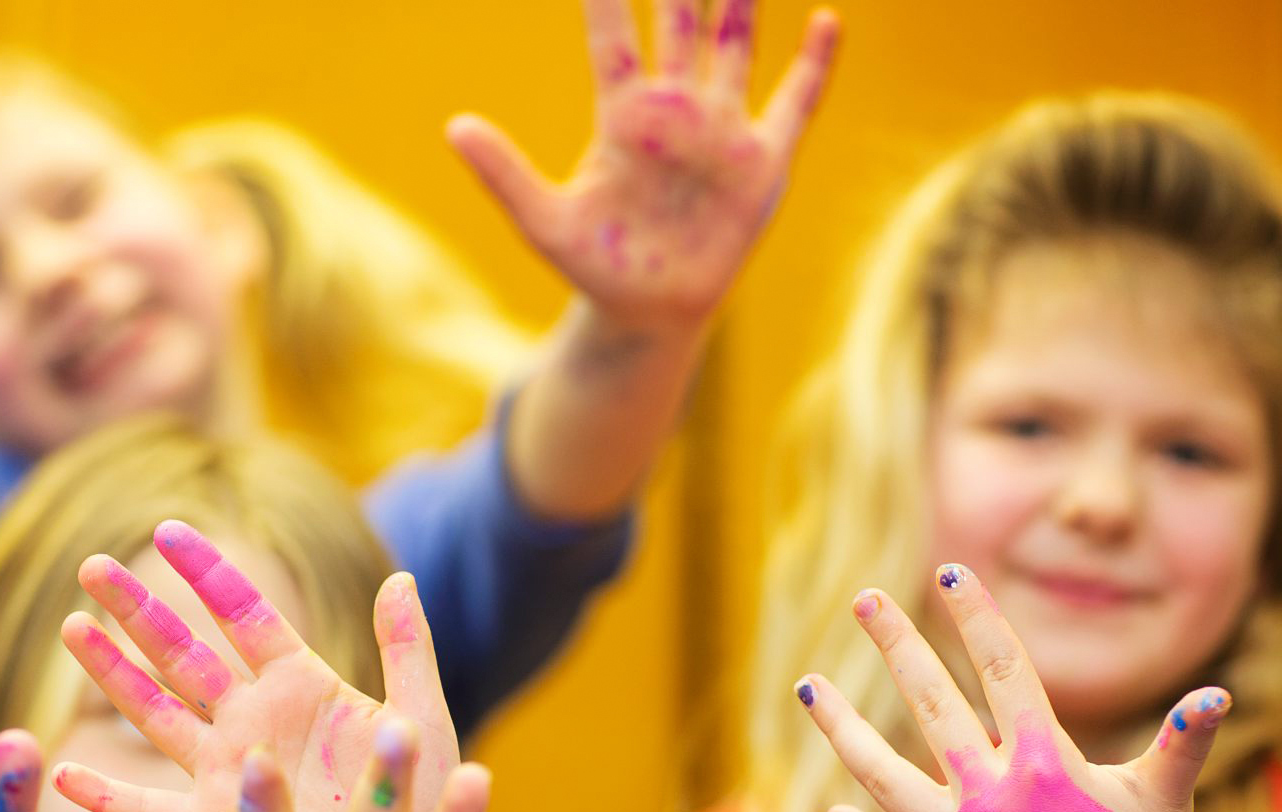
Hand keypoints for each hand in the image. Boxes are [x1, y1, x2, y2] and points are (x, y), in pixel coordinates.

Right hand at [53, 520, 460, 811]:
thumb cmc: (426, 807)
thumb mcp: (423, 725)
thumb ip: (408, 653)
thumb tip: (400, 578)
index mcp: (304, 685)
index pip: (243, 614)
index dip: (205, 572)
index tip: (164, 529)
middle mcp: (255, 721)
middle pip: (183, 654)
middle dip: (137, 611)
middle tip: (90, 567)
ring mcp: (230, 774)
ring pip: (155, 714)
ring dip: (112, 675)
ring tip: (72, 627)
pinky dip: (106, 798)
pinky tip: (62, 775)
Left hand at [448, 0, 839, 327]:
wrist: (649, 313)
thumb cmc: (596, 266)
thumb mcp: (544, 222)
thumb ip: (503, 174)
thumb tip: (453, 126)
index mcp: (623, 114)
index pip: (614, 31)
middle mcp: (675, 108)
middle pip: (681, 18)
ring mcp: (722, 129)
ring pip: (735, 43)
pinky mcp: (762, 162)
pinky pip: (795, 103)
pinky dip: (814, 64)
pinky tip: (827, 20)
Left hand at [793, 563, 1215, 811]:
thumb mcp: (1165, 798)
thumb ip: (1182, 741)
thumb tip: (1218, 694)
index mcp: (1046, 765)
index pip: (1004, 672)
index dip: (978, 620)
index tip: (952, 574)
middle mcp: (994, 798)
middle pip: (932, 705)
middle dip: (898, 646)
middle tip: (864, 599)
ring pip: (884, 774)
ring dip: (843, 728)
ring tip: (808, 687)